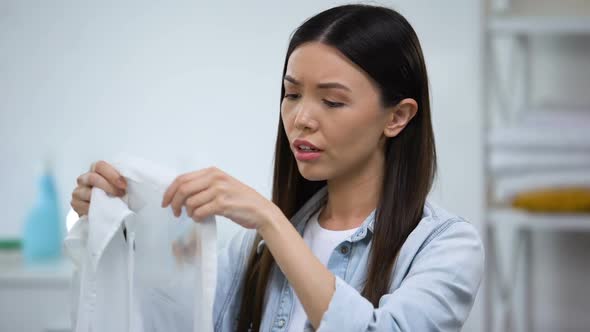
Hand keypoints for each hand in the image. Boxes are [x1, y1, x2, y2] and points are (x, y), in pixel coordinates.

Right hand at [70, 160, 126, 215]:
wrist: (107, 210)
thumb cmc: (115, 194)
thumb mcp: (120, 184)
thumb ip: (122, 178)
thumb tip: (133, 177)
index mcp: (96, 170)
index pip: (100, 165)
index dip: (112, 174)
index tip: (124, 185)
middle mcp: (84, 178)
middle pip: (92, 177)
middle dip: (109, 186)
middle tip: (121, 194)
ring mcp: (78, 191)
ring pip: (86, 192)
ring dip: (102, 198)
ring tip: (114, 203)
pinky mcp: (76, 204)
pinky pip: (82, 206)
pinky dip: (95, 208)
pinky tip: (104, 210)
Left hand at [161, 167, 278, 229]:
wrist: (261, 210)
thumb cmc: (241, 200)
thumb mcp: (222, 185)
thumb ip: (204, 185)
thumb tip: (180, 194)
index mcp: (213, 172)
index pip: (182, 178)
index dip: (169, 191)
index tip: (165, 202)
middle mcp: (215, 178)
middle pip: (183, 189)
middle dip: (174, 203)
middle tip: (174, 212)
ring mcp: (219, 191)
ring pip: (190, 203)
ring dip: (189, 213)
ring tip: (195, 216)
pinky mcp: (223, 204)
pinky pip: (200, 212)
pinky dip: (197, 218)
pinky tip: (201, 219)